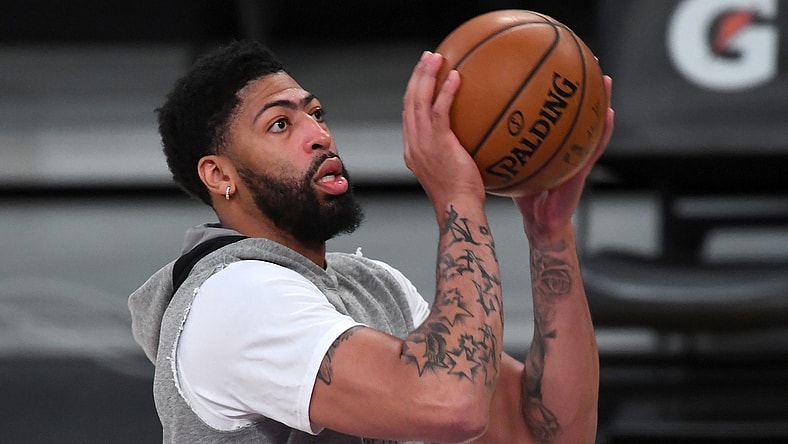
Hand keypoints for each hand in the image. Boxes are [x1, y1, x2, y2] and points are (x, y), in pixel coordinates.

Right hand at [402, 51, 485, 210]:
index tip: (423, 76)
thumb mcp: (453, 171)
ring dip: (426, 75)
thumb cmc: (462, 196)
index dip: (414, 92)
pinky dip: (446, 91)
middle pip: (409, 101)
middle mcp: (413, 144)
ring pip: (419, 101)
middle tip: (427, 57)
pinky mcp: (437, 142)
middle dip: (417, 76)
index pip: (408, 114)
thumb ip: (454, 153)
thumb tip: (473, 141)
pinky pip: (439, 110)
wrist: (458, 207)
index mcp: (413, 150)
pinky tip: (456, 77)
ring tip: (436, 57)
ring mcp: (422, 143)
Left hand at [513, 76, 614, 246]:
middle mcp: (565, 146)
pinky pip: (594, 146)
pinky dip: (603, 131)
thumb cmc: (526, 196)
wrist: (541, 223)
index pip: (551, 113)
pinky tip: (608, 113)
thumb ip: (500, 149)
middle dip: (578, 89)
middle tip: (583, 61)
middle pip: (573, 112)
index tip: (551, 67)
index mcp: (547, 143)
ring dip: (600, 102)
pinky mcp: (582, 169)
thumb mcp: (510, 166)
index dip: (552, 93)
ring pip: (591, 124)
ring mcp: (577, 156)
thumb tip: (475, 128)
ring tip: (605, 79)